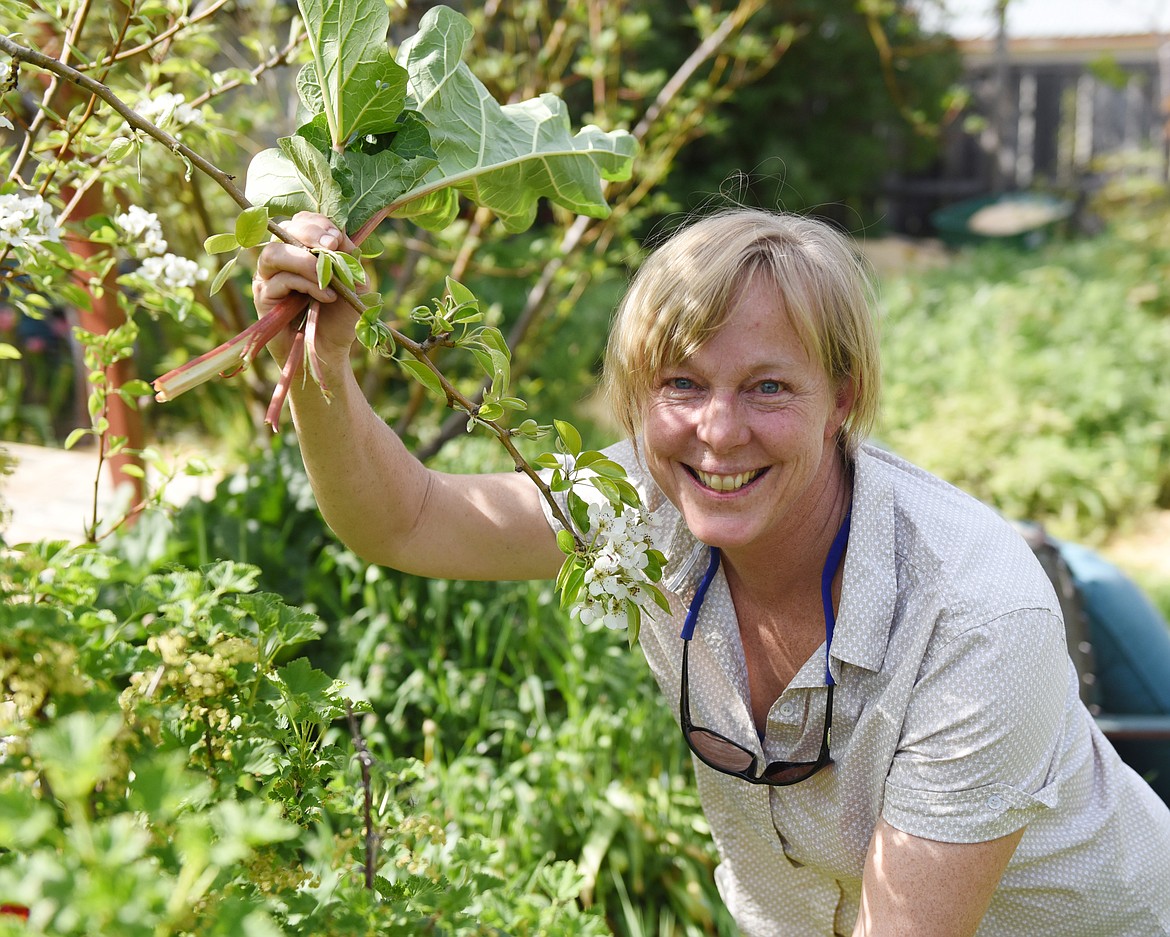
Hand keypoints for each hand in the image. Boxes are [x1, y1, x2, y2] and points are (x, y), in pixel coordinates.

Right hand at [253, 211, 364, 365]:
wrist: (329, 352)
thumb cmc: (340, 317)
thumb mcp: (355, 284)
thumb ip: (349, 258)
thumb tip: (337, 237)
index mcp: (303, 250)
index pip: (302, 221)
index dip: (318, 223)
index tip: (337, 237)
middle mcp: (283, 259)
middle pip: (283, 228)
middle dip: (309, 233)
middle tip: (331, 246)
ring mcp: (269, 277)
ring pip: (274, 253)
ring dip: (304, 260)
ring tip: (327, 278)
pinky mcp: (263, 297)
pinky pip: (279, 280)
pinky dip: (305, 284)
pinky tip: (326, 296)